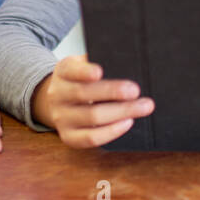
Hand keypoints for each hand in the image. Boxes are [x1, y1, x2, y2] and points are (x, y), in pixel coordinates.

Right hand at [32, 54, 153, 147]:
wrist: (59, 102)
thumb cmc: (81, 80)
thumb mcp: (84, 66)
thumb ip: (101, 62)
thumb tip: (128, 64)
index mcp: (63, 72)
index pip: (71, 70)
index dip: (84, 71)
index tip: (100, 71)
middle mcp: (57, 94)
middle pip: (84, 94)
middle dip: (113, 92)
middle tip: (136, 91)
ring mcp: (61, 118)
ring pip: (92, 117)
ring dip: (121, 112)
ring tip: (142, 107)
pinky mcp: (68, 137)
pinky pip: (91, 138)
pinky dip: (111, 131)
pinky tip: (127, 122)